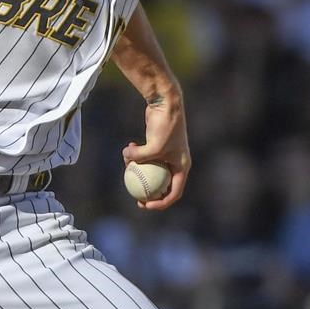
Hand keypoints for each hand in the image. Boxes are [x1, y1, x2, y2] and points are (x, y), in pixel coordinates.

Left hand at [122, 88, 189, 210]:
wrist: (167, 104)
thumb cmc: (165, 126)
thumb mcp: (154, 146)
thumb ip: (140, 156)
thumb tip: (126, 159)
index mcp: (182, 167)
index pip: (174, 193)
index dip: (161, 203)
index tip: (145, 204)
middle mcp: (177, 162)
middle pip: (163, 184)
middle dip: (149, 192)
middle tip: (135, 198)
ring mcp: (167, 153)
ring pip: (152, 169)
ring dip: (138, 168)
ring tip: (126, 163)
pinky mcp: (158, 143)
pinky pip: (147, 156)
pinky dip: (138, 154)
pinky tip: (128, 147)